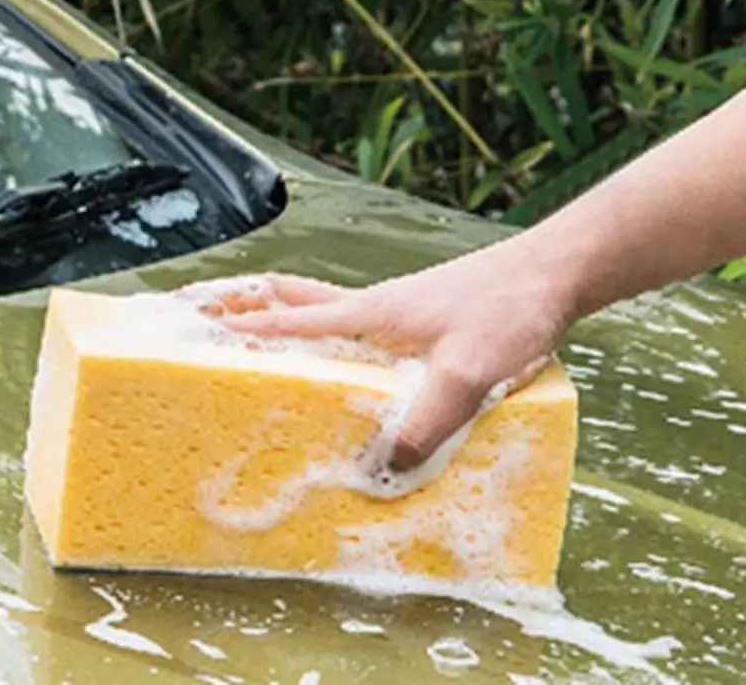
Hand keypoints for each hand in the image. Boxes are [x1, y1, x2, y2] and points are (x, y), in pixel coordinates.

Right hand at [218, 240, 574, 473]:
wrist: (552, 274)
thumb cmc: (509, 309)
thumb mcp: (468, 372)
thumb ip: (426, 422)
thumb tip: (382, 470)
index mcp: (372, 312)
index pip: (290, 317)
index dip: (241, 326)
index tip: (193, 326)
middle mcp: (377, 305)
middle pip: (296, 297)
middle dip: (250, 304)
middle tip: (210, 312)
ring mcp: (399, 307)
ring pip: (326, 305)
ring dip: (289, 312)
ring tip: (262, 330)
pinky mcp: (423, 316)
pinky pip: (362, 322)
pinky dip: (334, 329)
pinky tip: (349, 356)